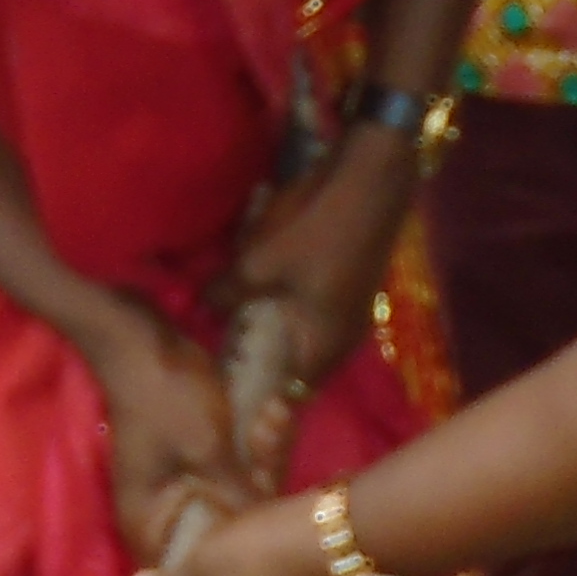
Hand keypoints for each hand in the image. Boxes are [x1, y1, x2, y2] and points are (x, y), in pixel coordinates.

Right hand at [82, 297, 252, 559]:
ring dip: (264, 456)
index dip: (239, 556)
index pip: (194, 571)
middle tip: (271, 433)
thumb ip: (238, 503)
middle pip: (227, 528)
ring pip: (240, 495)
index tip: (274, 522)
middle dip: (260, 483)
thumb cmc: (168, 398)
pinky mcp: (200, 463)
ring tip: (272, 414)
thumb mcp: (210, 452)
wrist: (143, 338)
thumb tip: (267, 550)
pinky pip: (239, 470)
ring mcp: (182, 487)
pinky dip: (256, 444)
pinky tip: (271, 409)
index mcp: (150, 524)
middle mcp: (163, 515)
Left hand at [226, 118, 423, 418]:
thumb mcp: (258, 262)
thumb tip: (204, 306)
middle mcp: (344, 338)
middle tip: (226, 354)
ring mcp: (352, 311)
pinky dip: (288, 303)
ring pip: (305, 334)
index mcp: (325, 346)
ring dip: (274, 328)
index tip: (233, 397)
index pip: (292, 397)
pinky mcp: (351, 285)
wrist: (372, 173)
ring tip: (238, 317)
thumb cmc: (316, 227)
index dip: (263, 402)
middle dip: (263, 362)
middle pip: (298, 366)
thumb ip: (226, 293)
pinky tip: (265, 283)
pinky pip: (313, 309)